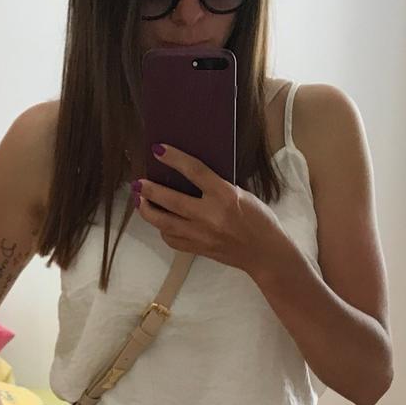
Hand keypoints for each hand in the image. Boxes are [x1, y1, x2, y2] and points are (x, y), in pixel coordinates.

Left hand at [134, 145, 294, 281]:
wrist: (267, 255)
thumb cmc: (260, 221)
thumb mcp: (242, 196)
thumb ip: (217, 187)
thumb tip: (190, 177)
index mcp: (226, 196)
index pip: (195, 171)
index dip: (174, 158)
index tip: (157, 149)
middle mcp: (211, 216)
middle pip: (170, 199)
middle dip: (148, 189)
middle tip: (138, 182)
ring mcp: (203, 235)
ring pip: (163, 222)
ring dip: (147, 210)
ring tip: (141, 201)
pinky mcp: (199, 249)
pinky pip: (171, 239)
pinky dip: (163, 229)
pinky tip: (162, 222)